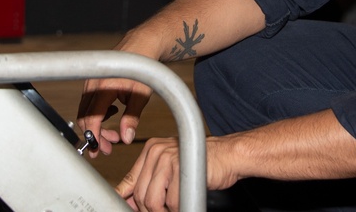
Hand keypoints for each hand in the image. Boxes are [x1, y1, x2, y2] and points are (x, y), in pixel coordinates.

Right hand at [76, 75, 152, 157]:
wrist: (140, 46)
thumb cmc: (141, 68)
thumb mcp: (141, 95)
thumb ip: (132, 118)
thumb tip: (126, 138)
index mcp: (104, 88)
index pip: (92, 118)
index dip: (93, 136)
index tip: (98, 150)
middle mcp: (93, 85)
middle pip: (85, 118)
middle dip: (95, 135)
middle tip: (108, 148)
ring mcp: (90, 83)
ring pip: (86, 112)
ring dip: (96, 126)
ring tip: (113, 135)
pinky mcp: (92, 83)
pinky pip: (88, 104)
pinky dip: (97, 114)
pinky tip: (112, 114)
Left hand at [116, 136, 237, 211]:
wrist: (229, 156)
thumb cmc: (203, 163)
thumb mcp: (171, 167)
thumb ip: (151, 181)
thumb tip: (130, 201)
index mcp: (151, 149)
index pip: (130, 180)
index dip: (127, 199)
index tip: (126, 209)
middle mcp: (156, 151)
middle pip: (140, 194)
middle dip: (149, 210)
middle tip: (162, 211)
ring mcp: (168, 159)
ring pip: (152, 200)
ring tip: (172, 209)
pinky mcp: (180, 169)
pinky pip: (171, 202)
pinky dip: (177, 209)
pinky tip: (184, 203)